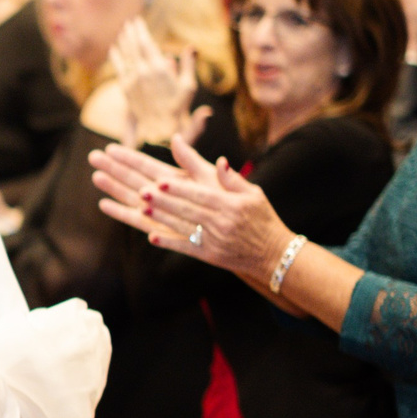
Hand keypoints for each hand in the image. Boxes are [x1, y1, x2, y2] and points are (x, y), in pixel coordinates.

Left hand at [93, 133, 292, 277]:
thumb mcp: (254, 194)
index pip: (201, 195)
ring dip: (161, 218)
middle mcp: (222, 223)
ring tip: (142, 208)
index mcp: (232, 206)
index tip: (160, 181)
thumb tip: (220, 161)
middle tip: (142, 192)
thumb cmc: (262, 219)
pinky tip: (152, 237)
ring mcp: (215, 241)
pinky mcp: (210, 256)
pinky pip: (187, 248)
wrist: (274, 254)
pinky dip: (169, 243)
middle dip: (164, 201)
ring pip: (184, 227)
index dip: (180, 189)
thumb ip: (233, 179)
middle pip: (188, 210)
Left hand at [110, 17, 201, 146]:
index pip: (146, 43)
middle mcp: (143, 71)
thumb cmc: (178, 107)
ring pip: (125, 55)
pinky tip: (113, 49)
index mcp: (159, 68)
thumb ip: (188, 65)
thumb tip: (191, 47)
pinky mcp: (126, 88)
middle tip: (129, 22)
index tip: (137, 20)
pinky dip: (116, 57)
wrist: (160, 128)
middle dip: (131, 32)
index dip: (140, 30)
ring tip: (122, 31)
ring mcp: (132, 80)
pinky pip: (119, 68)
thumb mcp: (188, 86)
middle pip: (133, 46)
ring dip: (123, 41)